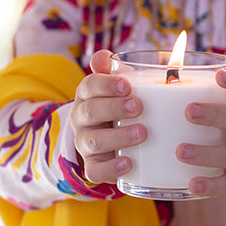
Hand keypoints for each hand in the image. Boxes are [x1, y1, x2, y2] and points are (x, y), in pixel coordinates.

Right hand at [71, 49, 145, 184]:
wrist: (111, 137)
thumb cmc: (121, 105)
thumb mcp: (120, 86)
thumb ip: (114, 70)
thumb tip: (103, 55)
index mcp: (88, 95)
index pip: (89, 86)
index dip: (105, 84)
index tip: (127, 85)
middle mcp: (82, 118)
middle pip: (89, 111)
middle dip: (114, 108)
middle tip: (139, 107)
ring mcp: (85, 143)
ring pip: (93, 141)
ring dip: (118, 137)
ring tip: (142, 133)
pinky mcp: (94, 166)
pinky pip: (95, 171)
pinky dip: (111, 168)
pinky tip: (129, 163)